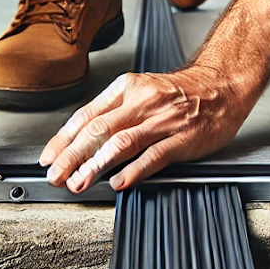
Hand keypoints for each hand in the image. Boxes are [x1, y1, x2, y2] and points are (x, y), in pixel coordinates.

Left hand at [39, 65, 259, 190]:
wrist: (221, 85)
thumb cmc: (180, 93)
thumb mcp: (140, 90)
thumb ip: (113, 111)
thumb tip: (81, 139)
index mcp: (126, 89)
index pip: (85, 115)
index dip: (63, 139)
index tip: (48, 158)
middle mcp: (140, 103)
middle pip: (97, 131)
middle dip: (71, 156)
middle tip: (55, 176)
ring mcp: (161, 121)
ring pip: (120, 144)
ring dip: (95, 166)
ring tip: (78, 183)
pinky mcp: (181, 139)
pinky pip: (153, 156)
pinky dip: (133, 171)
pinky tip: (118, 183)